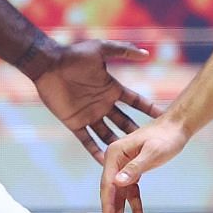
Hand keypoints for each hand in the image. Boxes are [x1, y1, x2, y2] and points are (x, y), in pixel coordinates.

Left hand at [31, 39, 161, 159]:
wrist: (48, 64)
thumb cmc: (73, 55)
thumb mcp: (101, 49)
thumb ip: (123, 51)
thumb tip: (147, 54)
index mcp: (112, 88)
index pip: (135, 101)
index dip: (149, 109)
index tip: (164, 118)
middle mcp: (103, 104)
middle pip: (124, 122)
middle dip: (137, 134)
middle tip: (152, 147)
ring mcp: (89, 115)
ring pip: (108, 135)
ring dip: (118, 146)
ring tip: (131, 162)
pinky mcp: (74, 122)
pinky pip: (87, 140)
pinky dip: (94, 152)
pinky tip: (104, 163)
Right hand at [99, 117, 187, 212]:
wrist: (178, 127)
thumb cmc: (166, 137)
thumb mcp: (153, 153)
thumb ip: (135, 168)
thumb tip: (117, 183)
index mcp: (114, 154)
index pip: (108, 185)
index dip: (107, 207)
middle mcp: (115, 161)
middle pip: (111, 193)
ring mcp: (123, 167)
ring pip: (120, 196)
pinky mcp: (134, 171)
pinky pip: (132, 193)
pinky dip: (135, 208)